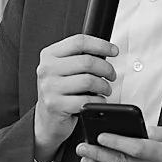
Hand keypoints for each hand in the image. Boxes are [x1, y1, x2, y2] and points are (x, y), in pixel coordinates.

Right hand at [34, 34, 117, 159]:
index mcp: (49, 55)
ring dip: (104, 86)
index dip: (101, 45)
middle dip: (106, 69)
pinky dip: (98, 101)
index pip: (79, 42)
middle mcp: (47, 69)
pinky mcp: (55, 105)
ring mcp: (50, 87)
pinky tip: (99, 100)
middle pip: (87, 61)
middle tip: (111, 75)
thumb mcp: (64, 69)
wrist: (47, 118)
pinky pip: (86, 100)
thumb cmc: (60, 92)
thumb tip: (106, 51)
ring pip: (89, 80)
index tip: (114, 51)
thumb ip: (79, 57)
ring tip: (105, 89)